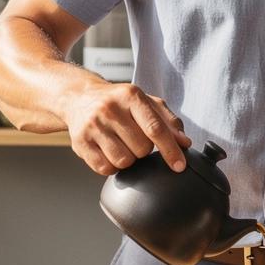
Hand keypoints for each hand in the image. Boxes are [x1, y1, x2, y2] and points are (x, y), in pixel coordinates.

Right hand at [64, 81, 191, 175]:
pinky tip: (109, 151)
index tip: (179, 166)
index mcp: (131, 96)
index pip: (155, 128)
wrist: (80, 97)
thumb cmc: (119, 102)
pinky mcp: (80, 143)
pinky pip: (105, 169)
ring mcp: (93, 126)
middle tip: (134, 137)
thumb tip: (184, 142)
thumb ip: (169, 121)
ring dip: (128, 158)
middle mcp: (110, 109)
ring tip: (121, 143)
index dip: (170, 150)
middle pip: (141, 149)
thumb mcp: (146, 102)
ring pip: (123, 161)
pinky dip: (111, 166)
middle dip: (144, 149)